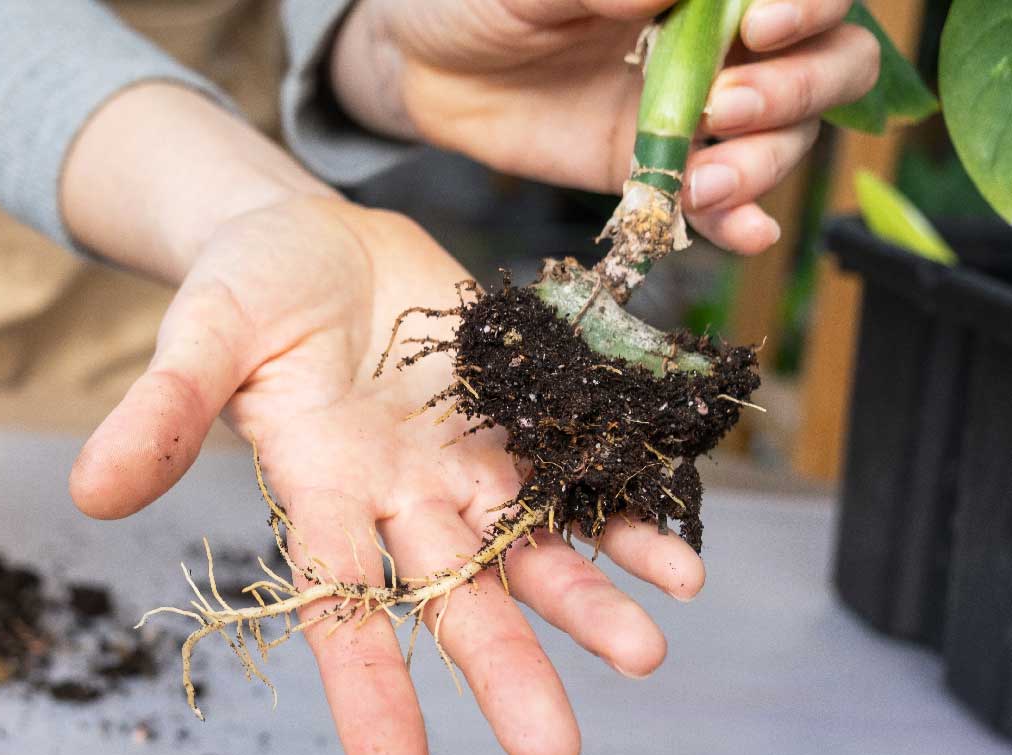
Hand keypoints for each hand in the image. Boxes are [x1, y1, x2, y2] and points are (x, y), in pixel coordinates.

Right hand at [68, 196, 704, 754]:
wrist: (318, 236)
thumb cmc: (246, 288)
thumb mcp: (199, 333)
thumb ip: (161, 410)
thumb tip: (88, 490)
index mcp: (317, 489)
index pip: (338, 602)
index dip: (367, 683)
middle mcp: (397, 497)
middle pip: (454, 593)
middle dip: (504, 666)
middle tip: (553, 752)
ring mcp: (462, 461)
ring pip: (530, 547)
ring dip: (585, 600)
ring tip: (645, 652)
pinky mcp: (513, 414)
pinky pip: (576, 474)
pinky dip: (624, 515)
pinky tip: (676, 559)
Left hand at [331, 0, 880, 253]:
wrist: (426, 64)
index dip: (813, 4)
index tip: (765, 21)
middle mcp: (726, 43)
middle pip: (829, 65)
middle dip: (797, 90)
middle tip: (728, 106)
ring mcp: (699, 112)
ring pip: (786, 138)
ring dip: (765, 162)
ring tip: (706, 181)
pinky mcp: (659, 171)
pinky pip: (721, 201)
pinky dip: (742, 220)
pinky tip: (745, 232)